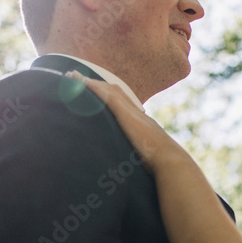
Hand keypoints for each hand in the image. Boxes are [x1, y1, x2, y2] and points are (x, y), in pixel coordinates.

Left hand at [65, 70, 180, 171]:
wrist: (169, 160)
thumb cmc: (160, 164)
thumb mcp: (146, 157)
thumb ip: (137, 155)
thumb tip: (134, 166)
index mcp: (141, 122)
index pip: (122, 103)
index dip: (107, 95)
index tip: (95, 91)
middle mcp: (136, 112)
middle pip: (114, 91)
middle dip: (95, 84)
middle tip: (77, 77)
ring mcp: (131, 112)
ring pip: (107, 90)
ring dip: (89, 82)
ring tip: (72, 76)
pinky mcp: (124, 114)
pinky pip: (106, 95)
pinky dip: (93, 87)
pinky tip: (80, 82)